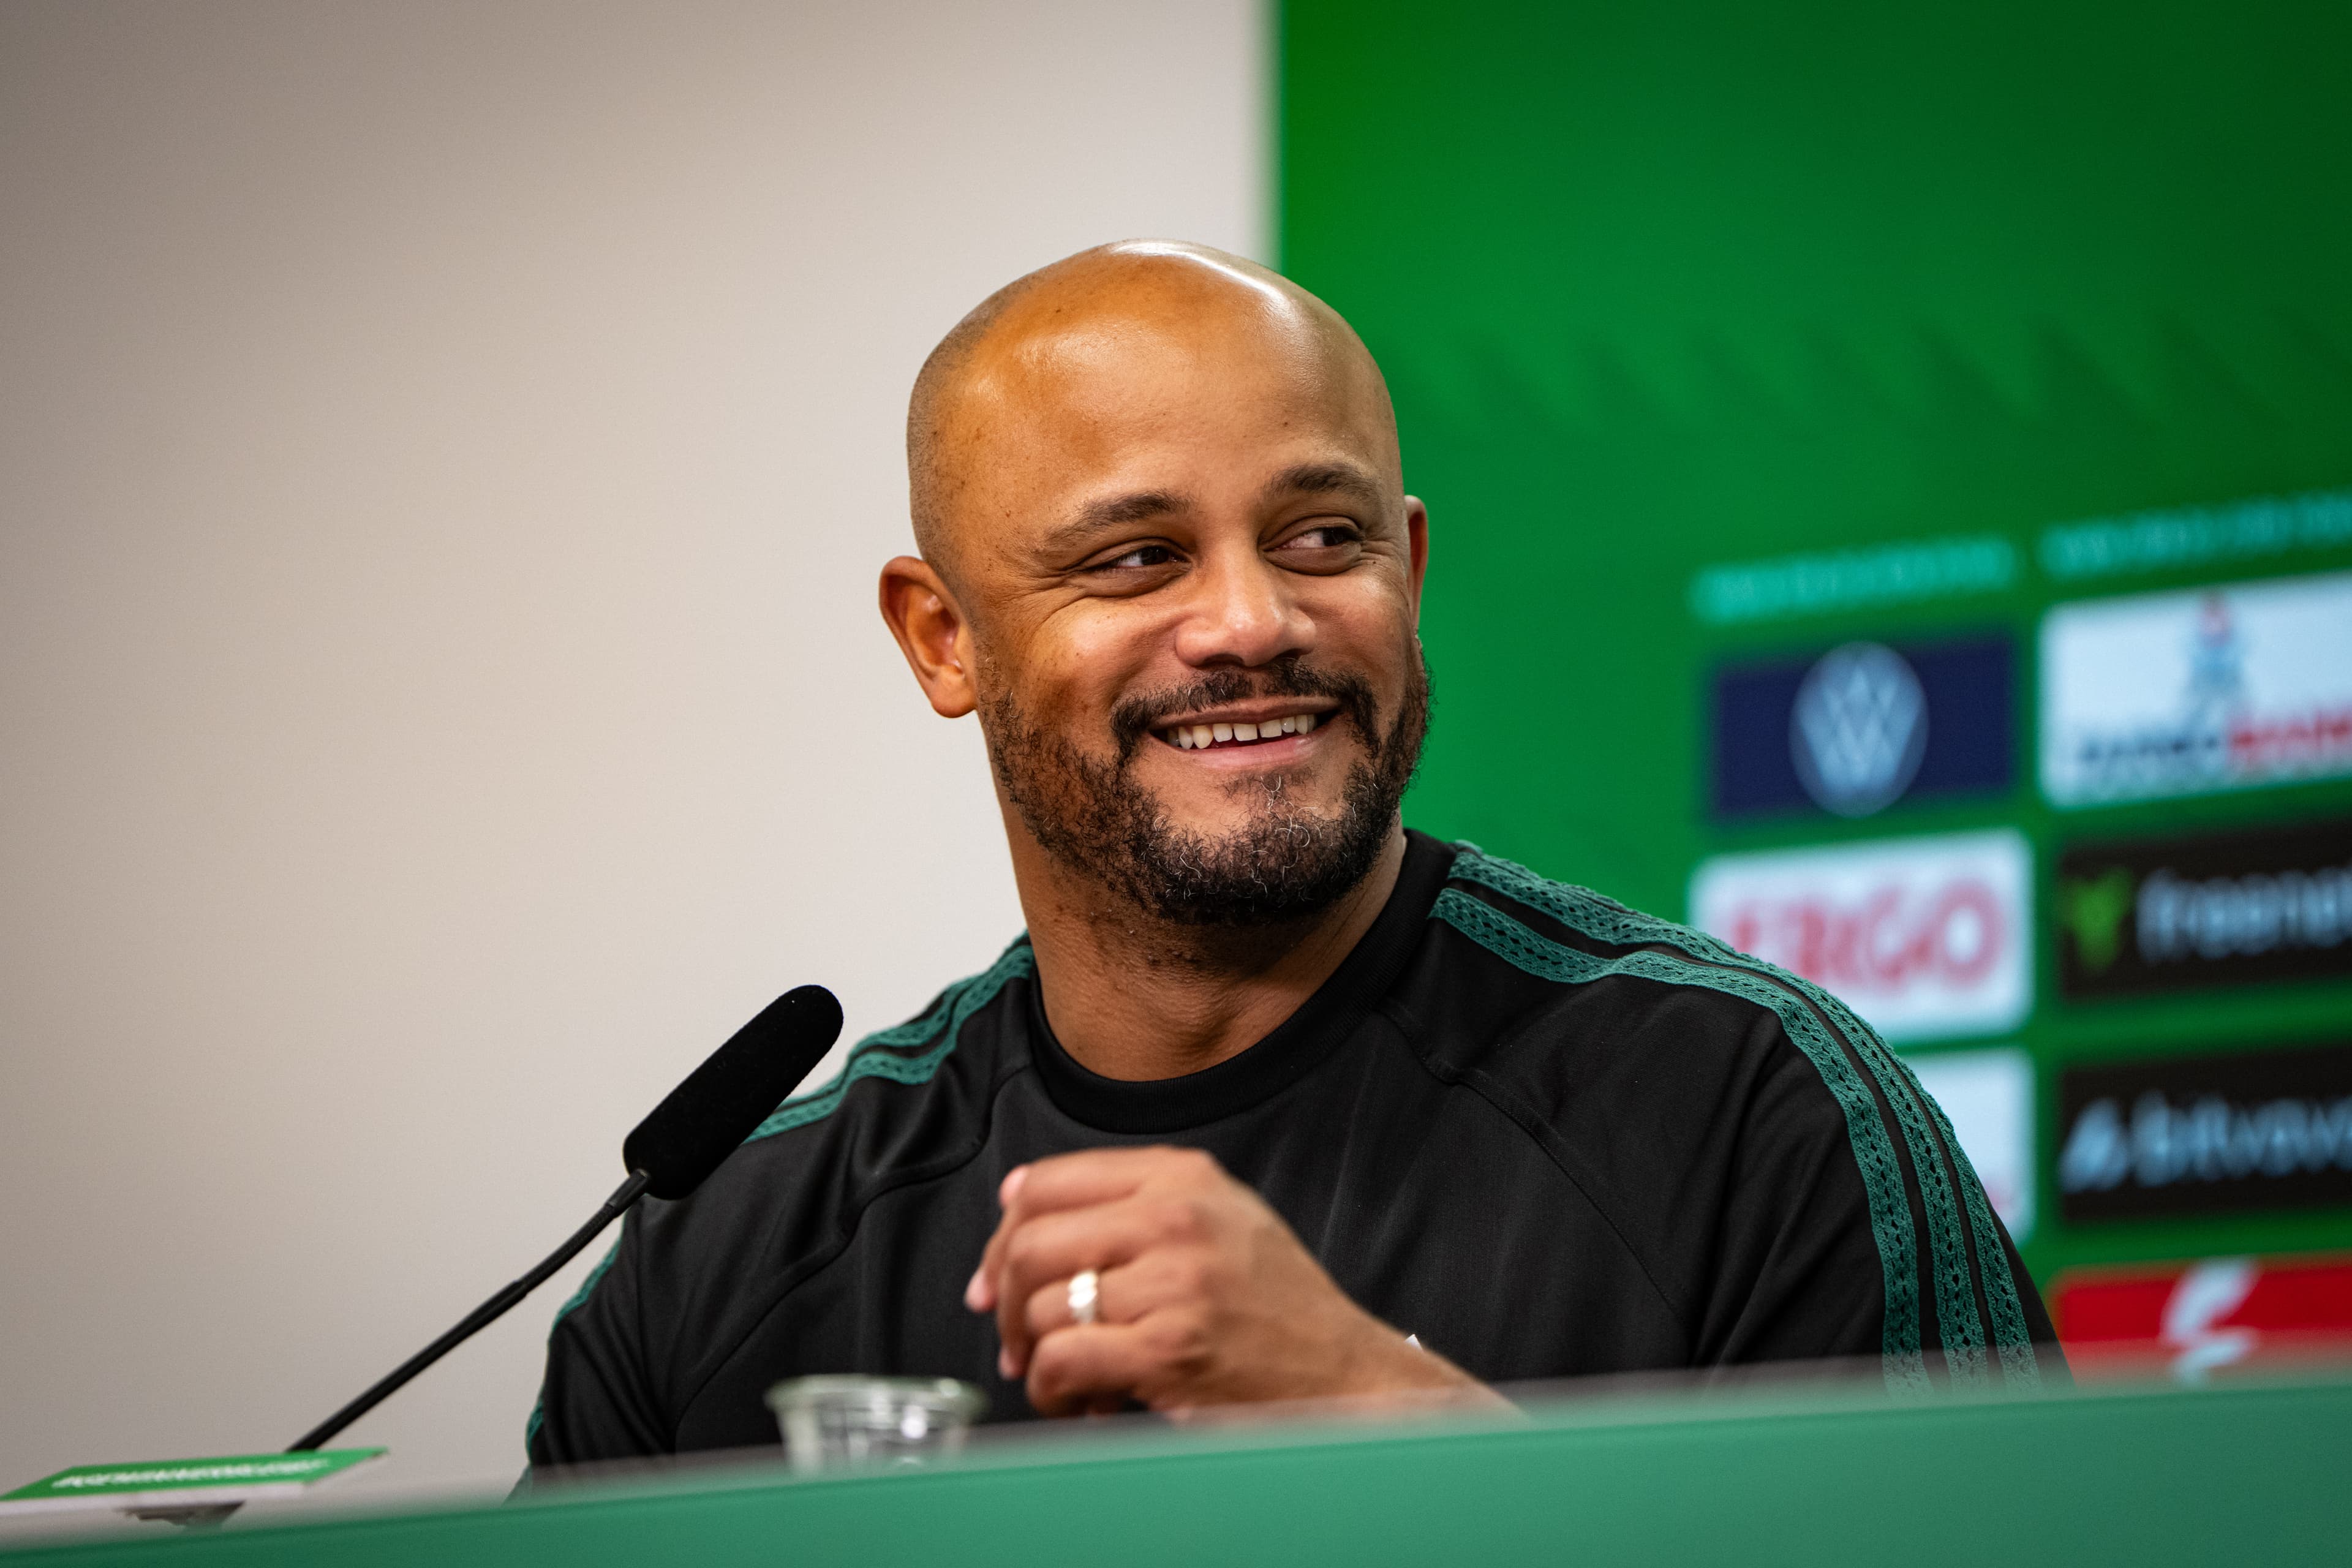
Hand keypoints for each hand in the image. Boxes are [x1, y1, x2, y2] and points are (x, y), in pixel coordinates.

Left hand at [964, 1146, 1501, 1417]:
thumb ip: (1131, 1198)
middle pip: (1031, 1243)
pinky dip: (1053, 1389)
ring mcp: (1173, 1281)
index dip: (1002, 1233)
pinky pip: (1064, 1359)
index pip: (1046, 1182)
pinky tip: (1080, 1399)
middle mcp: (1174, 1217)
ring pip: (1043, 1307)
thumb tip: (1018, 1199)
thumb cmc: (1276, 1304)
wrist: (1343, 1371)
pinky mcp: (1169, 1347)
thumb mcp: (1218, 1216)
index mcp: (1180, 1176)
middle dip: (1005, 1300)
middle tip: (1014, 1336)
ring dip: (1035, 1355)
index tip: (995, 1274)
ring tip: (1066, 1377)